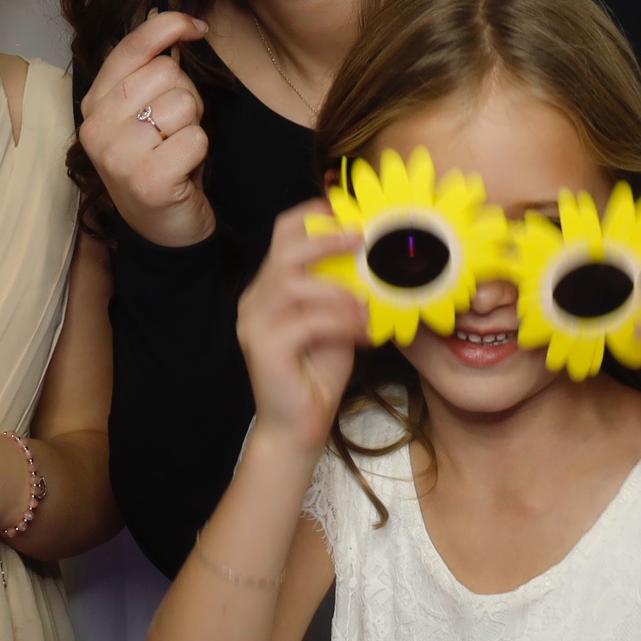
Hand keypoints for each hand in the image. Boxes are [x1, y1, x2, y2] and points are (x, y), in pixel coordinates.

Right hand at [80, 10, 216, 247]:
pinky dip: (199, 151)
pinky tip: (183, 170)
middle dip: (185, 94)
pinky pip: (195, 138)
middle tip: (175, 127)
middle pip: (164, 73)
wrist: (162, 229)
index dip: (168, 27)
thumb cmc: (158, 161)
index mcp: (93, 104)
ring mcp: (119, 156)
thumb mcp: (144, 112)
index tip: (196, 26)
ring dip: (193, 125)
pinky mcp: (148, 181)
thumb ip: (151, 70)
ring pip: (182, 104)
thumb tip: (176, 23)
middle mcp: (97, 128)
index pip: (131, 48)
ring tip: (177, 149)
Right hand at [236, 203, 364, 453]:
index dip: (315, 214)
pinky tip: (365, 332)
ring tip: (370, 303)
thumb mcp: (338, 321)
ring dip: (340, 289)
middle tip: (363, 238)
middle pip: (285, 249)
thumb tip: (385, 260)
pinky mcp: (264, 347)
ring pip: (294, 283)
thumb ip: (347, 291)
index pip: (283, 232)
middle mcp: (256, 298)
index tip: (352, 212)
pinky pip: (305, 321)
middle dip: (326, 239)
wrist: (298, 429)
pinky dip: (340, 321)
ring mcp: (254, 322)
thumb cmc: (320, 373)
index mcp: (271, 286)